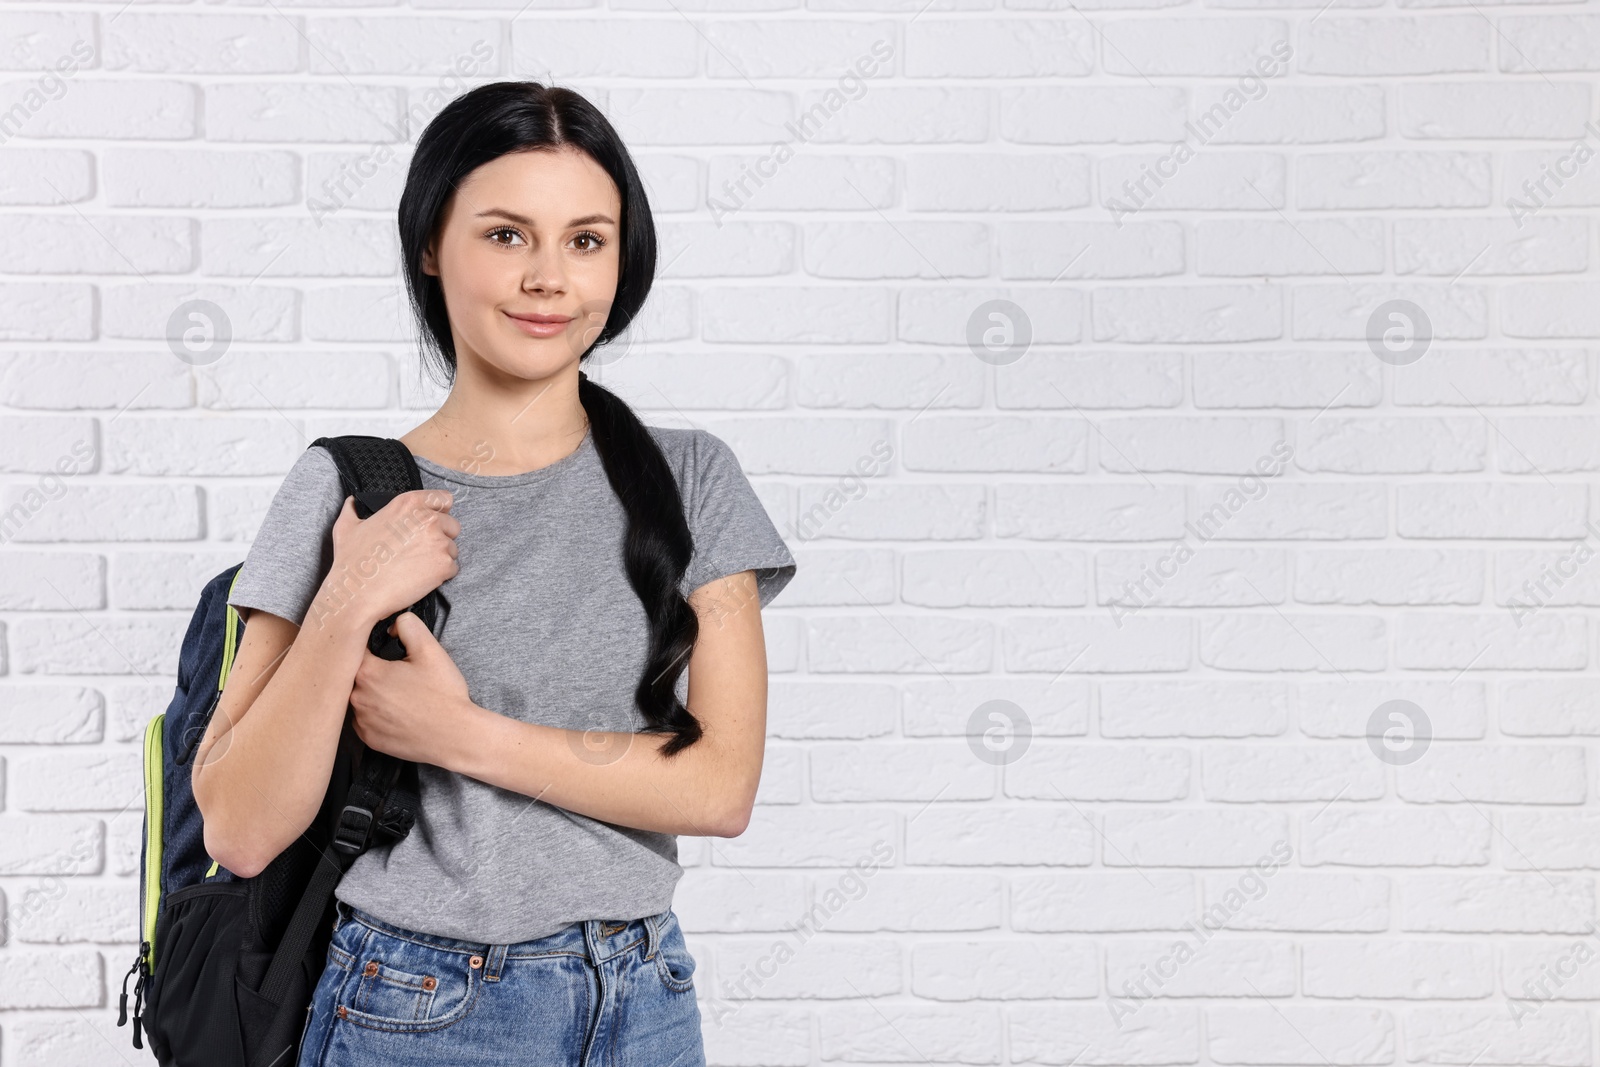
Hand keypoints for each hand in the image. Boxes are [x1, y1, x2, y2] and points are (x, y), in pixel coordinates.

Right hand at [320, 489, 459, 630]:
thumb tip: (351, 502)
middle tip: (421, 550)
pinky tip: (421, 578)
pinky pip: (452, 568)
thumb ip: (353, 510)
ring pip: (452, 548)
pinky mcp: (444, 565)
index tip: (433, 522)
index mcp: (408, 504)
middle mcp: (428, 519)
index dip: (439, 512)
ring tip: (417, 566)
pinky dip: (441, 575)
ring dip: (440, 557)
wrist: (358, 593)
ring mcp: (439, 542)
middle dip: (442, 537)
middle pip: (452, 525)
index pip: (443, 499)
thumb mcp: (347, 527)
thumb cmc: (352, 562)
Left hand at [349, 611, 476, 768]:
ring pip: (358, 697)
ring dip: (372, 693)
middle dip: (372, 670)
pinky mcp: (369, 739)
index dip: (369, 645)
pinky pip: (364, 720)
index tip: (383, 649)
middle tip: (396, 673)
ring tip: (399, 694)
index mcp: (368, 673)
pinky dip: (376, 714)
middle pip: (354, 674)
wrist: (455, 736)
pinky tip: (397, 712)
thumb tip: (391, 625)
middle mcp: (357, 698)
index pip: (354, 649)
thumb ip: (407, 625)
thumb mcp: (430, 649)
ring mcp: (361, 721)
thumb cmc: (443, 695)